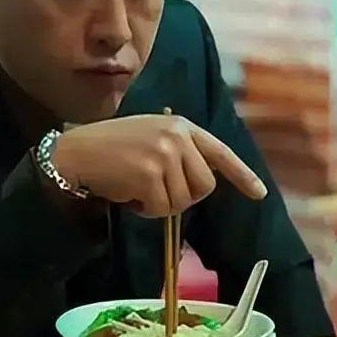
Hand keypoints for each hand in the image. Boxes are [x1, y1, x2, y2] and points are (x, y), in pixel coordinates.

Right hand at [52, 114, 267, 217]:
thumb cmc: (112, 148)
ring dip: (161, 205)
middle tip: (157, 191)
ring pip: (184, 201)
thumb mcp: (152, 137)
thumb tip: (202, 184)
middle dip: (184, 197)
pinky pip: (162, 209)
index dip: (242, 175)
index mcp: (181, 126)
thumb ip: (179, 152)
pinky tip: (130, 196)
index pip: (220, 152)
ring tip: (138, 189)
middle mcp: (177, 136)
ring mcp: (164, 154)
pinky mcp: (150, 174)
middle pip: (204, 186)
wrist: (77, 152)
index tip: (259, 194)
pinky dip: (147, 211)